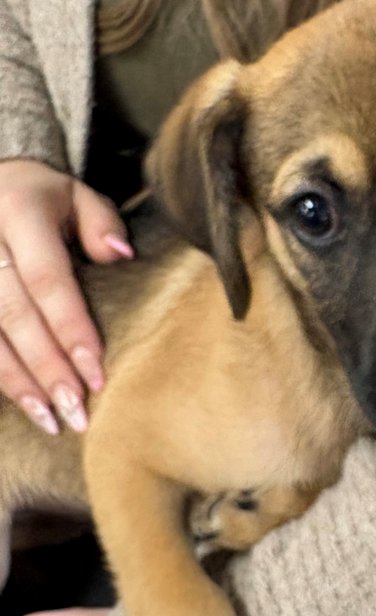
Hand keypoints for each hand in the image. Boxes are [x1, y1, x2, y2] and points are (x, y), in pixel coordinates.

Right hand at [0, 159, 132, 434]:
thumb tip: (121, 256)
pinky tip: (24, 403)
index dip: (71, 330)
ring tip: (51, 420)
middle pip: (14, 316)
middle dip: (47, 368)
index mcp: (18, 212)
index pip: (48, 281)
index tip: (97, 374)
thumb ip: (101, 223)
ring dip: (18, 383)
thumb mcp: (77, 195)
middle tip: (76, 411)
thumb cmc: (43, 198)